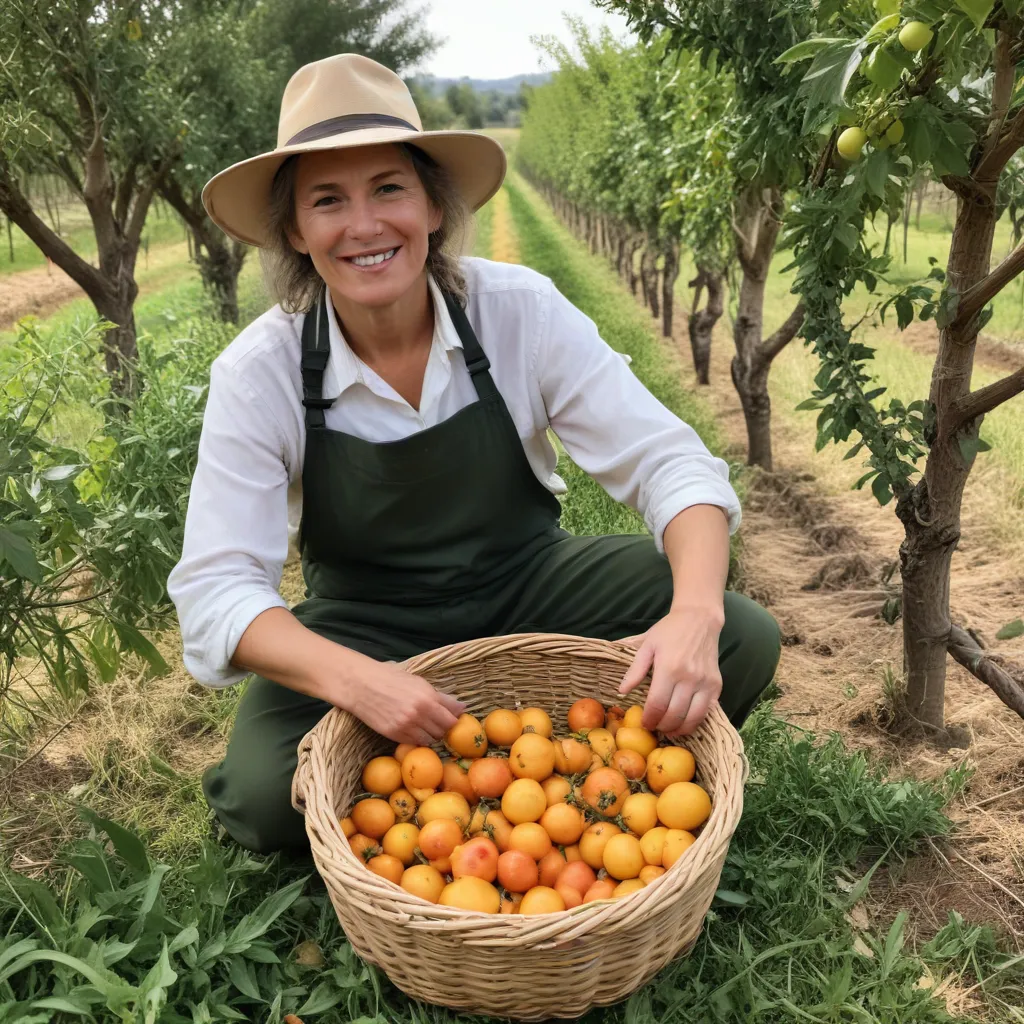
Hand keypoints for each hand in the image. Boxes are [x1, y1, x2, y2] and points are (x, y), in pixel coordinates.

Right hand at [340, 658, 466, 745]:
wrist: (362, 685)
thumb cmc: (391, 679)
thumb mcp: (419, 682)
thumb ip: (441, 697)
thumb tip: (462, 707)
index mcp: (428, 697)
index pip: (452, 717)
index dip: (454, 719)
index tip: (452, 718)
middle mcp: (419, 713)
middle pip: (443, 730)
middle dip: (444, 727)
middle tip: (438, 722)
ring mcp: (406, 725)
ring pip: (430, 739)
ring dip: (431, 735)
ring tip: (425, 726)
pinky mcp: (394, 734)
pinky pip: (415, 742)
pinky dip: (418, 739)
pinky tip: (414, 730)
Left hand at [617, 605, 723, 736]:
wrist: (699, 619)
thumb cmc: (670, 631)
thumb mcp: (647, 645)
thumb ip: (635, 670)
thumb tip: (621, 692)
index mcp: (669, 668)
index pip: (658, 704)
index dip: (649, 719)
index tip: (644, 723)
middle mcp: (689, 678)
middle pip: (674, 715)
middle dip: (662, 726)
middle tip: (654, 727)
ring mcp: (705, 683)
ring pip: (693, 718)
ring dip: (679, 729)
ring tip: (668, 729)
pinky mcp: (717, 685)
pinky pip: (706, 711)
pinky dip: (695, 721)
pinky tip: (684, 721)